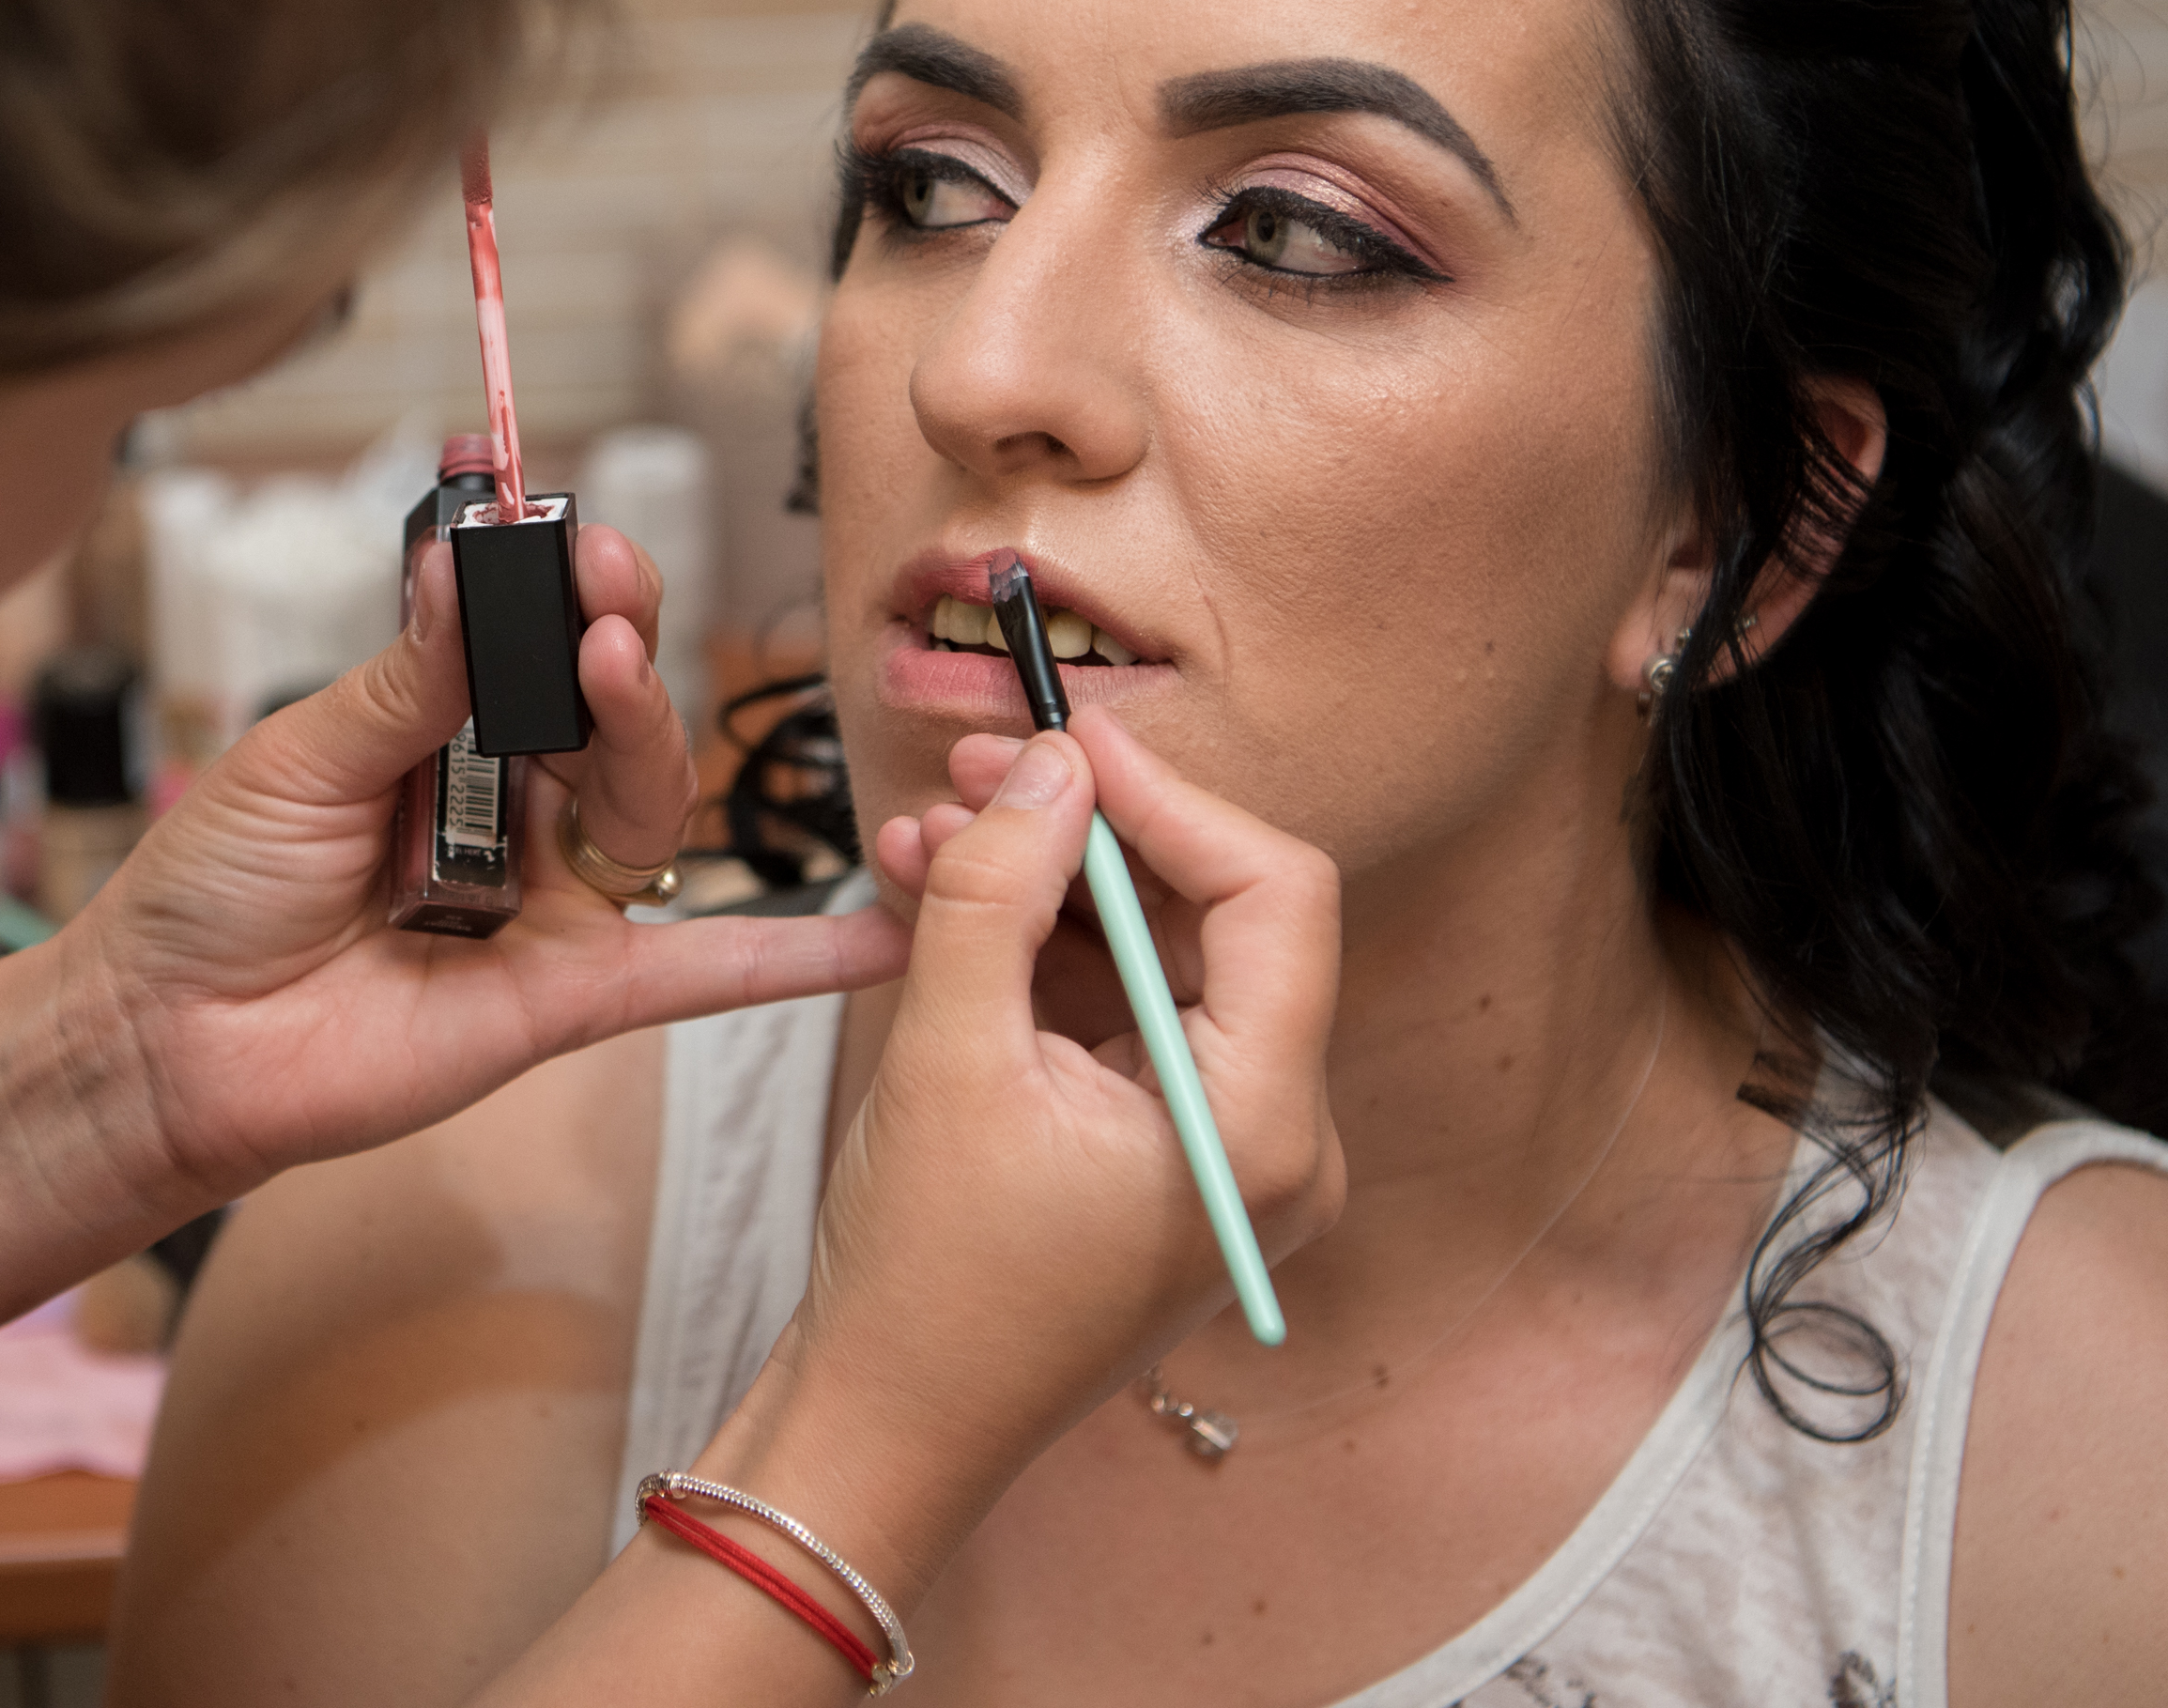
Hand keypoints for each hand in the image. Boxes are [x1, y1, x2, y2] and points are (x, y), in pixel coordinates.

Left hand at [49, 525, 906, 1204]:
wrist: (168, 1044)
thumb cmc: (211, 894)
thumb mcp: (299, 759)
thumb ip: (407, 679)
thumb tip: (460, 561)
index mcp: (451, 730)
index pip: (543, 639)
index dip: (569, 586)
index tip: (569, 533)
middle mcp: (519, 804)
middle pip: (615, 712)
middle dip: (618, 644)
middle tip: (599, 594)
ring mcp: (553, 898)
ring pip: (650, 805)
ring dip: (649, 733)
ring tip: (612, 672)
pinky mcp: (571, 992)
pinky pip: (700, 969)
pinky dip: (798, 955)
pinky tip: (881, 936)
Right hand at [788, 715, 1343, 1490]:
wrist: (890, 1429)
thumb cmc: (925, 1280)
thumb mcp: (949, 1054)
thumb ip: (1002, 888)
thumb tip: (1049, 762)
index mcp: (1263, 1126)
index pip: (1273, 894)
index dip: (1168, 798)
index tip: (1064, 739)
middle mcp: (1277, 1138)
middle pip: (1218, 918)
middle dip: (1093, 833)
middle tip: (977, 766)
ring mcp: (1226, 1149)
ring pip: (1159, 957)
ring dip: (1050, 886)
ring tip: (929, 830)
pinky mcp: (1168, 1153)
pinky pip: (1125, 1013)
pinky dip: (1043, 954)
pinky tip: (945, 899)